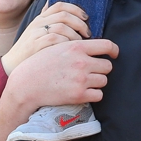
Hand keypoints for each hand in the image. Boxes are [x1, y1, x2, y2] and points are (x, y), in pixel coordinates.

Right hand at [1, 2, 89, 74]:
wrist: (12, 67)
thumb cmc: (30, 52)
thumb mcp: (38, 33)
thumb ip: (49, 22)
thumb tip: (59, 9)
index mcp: (40, 19)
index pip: (60, 5)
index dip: (76, 9)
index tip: (85, 18)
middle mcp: (38, 23)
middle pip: (64, 15)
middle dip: (79, 23)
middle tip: (87, 33)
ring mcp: (35, 34)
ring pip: (61, 26)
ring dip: (75, 35)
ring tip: (80, 44)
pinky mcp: (35, 45)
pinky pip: (55, 39)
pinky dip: (66, 43)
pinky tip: (70, 51)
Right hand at [4, 37, 118, 111]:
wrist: (26, 84)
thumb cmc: (39, 65)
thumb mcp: (56, 47)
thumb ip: (75, 45)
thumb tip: (93, 48)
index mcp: (76, 47)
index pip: (107, 45)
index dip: (114, 50)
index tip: (114, 54)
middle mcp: (81, 62)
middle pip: (107, 66)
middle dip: (101, 69)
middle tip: (91, 72)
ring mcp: (81, 79)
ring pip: (104, 81)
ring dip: (97, 82)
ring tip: (84, 82)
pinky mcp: (79, 95)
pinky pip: (99, 95)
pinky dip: (93, 95)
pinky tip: (83, 92)